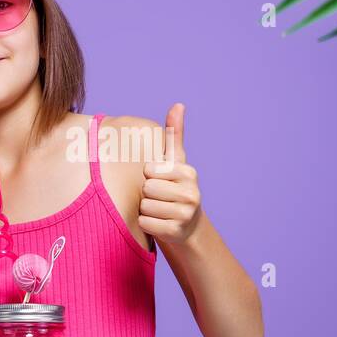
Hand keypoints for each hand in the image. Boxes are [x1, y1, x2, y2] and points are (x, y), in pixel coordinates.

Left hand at [139, 102, 202, 244]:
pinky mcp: (176, 232)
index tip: (159, 180)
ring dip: (145, 209)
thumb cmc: (174, 187)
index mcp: (189, 173)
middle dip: (146, 194)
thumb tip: (178, 104)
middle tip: (158, 198)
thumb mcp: (175, 161)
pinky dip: (145, 224)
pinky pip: (145, 223)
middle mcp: (191, 193)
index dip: (148, 175)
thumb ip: (174, 134)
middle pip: (146, 188)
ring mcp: (185, 214)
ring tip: (158, 210)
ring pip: (144, 206)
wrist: (186, 226)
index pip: (150, 169)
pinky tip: (157, 222)